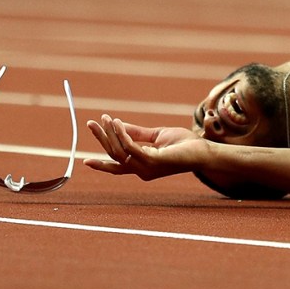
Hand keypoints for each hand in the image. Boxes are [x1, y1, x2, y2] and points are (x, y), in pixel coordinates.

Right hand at [84, 114, 208, 180]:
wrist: (204, 150)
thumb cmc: (184, 144)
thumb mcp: (157, 136)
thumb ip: (138, 133)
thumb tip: (118, 125)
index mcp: (142, 165)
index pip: (117, 166)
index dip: (101, 164)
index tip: (84, 160)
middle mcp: (141, 170)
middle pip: (113, 156)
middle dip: (100, 139)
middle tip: (91, 123)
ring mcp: (146, 167)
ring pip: (119, 152)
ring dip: (109, 134)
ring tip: (105, 118)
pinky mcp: (153, 161)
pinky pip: (130, 147)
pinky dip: (121, 134)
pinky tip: (117, 122)